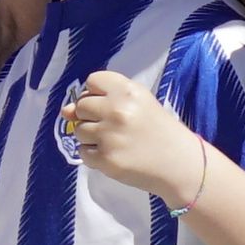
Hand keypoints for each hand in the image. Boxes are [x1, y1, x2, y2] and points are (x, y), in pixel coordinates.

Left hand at [54, 67, 220, 208]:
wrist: (179, 164)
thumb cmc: (159, 130)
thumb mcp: (138, 105)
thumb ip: (102, 100)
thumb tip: (65, 111)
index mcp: (128, 91)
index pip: (92, 81)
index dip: (97, 94)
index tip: (110, 105)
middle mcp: (117, 109)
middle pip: (82, 106)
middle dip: (92, 116)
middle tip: (114, 127)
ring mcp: (110, 135)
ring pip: (79, 130)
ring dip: (92, 137)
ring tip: (116, 142)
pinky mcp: (106, 159)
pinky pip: (83, 153)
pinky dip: (94, 156)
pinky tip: (114, 155)